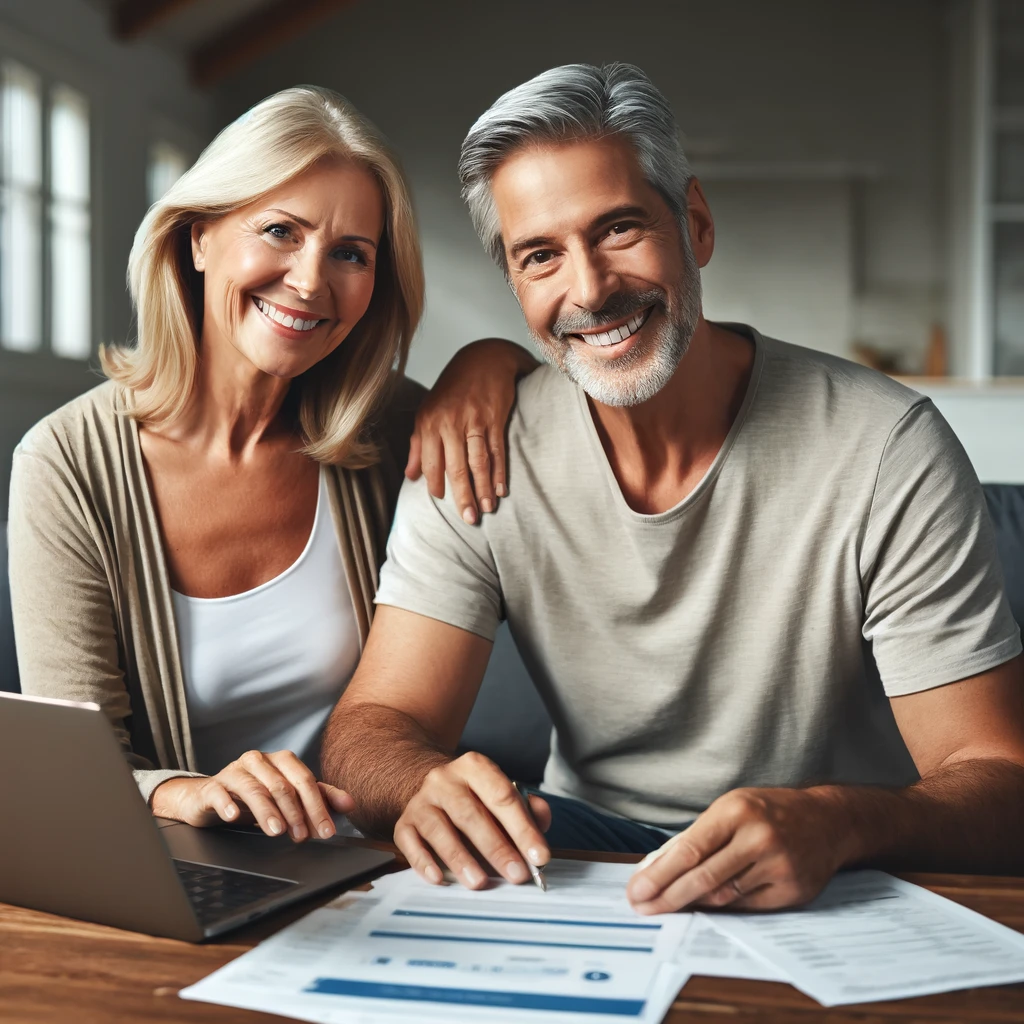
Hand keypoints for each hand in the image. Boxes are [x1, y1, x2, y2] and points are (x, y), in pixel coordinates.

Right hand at [150, 749, 355, 841]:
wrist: (210, 798)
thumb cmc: (255, 796)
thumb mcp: (289, 796)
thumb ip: (319, 797)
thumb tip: (350, 804)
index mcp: (282, 761)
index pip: (305, 781)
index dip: (317, 806)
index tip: (326, 831)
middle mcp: (259, 761)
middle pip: (282, 785)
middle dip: (296, 813)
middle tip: (303, 837)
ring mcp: (234, 771)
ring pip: (254, 789)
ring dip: (268, 812)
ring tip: (277, 831)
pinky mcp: (212, 786)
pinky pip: (219, 792)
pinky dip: (228, 804)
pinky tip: (234, 816)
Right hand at [394, 751, 551, 887]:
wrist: (432, 789)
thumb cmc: (475, 798)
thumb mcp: (501, 793)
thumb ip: (526, 807)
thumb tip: (542, 822)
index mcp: (475, 768)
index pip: (502, 796)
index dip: (523, 828)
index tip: (539, 856)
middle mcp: (445, 780)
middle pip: (470, 814)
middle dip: (496, 847)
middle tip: (516, 874)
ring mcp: (421, 801)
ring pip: (439, 829)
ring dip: (460, 858)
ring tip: (480, 882)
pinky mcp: (403, 823)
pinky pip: (410, 842)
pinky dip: (423, 861)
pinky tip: (438, 878)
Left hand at [406, 339, 536, 524]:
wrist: (483, 359)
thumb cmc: (452, 389)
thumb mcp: (428, 412)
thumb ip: (418, 445)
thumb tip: (410, 476)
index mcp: (429, 422)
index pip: (432, 462)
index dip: (437, 484)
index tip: (444, 502)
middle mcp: (449, 422)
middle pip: (456, 467)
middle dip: (462, 496)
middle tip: (468, 519)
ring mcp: (473, 420)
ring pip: (478, 462)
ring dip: (483, 489)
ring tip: (487, 509)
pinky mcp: (494, 418)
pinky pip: (497, 450)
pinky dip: (499, 472)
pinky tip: (500, 489)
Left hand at [626, 787, 850, 913]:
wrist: (828, 821)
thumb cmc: (769, 812)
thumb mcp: (730, 809)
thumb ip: (693, 837)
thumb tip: (652, 867)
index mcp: (737, 811)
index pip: (689, 850)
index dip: (659, 875)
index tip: (636, 891)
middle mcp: (759, 837)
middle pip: (703, 878)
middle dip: (667, 897)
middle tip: (642, 908)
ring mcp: (778, 866)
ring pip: (723, 896)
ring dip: (691, 905)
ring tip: (666, 907)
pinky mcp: (792, 891)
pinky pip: (746, 907)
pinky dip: (721, 908)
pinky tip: (702, 907)